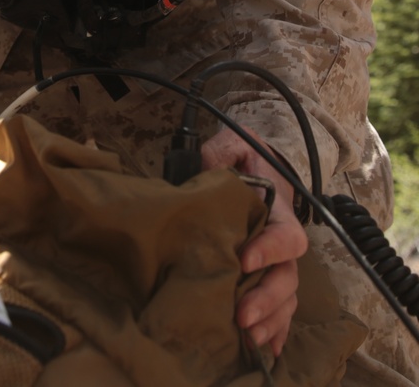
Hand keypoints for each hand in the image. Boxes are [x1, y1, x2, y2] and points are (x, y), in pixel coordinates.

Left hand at [202, 127, 308, 357]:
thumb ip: (223, 152)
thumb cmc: (244, 158)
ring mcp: (277, 261)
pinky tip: (263, 350)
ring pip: (285, 297)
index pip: (284, 235)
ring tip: (247, 336)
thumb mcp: (234, 144)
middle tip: (241, 315)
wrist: (257, 166)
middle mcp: (281, 240)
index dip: (268, 250)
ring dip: (269, 320)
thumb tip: (209, 166)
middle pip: (286, 276)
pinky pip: (279, 307)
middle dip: (267, 299)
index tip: (243, 260)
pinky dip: (274, 329)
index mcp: (278, 210)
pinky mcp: (266, 275)